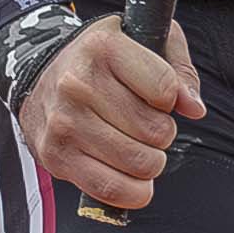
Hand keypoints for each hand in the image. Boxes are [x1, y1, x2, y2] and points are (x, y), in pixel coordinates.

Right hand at [19, 16, 202, 213]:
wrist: (40, 77)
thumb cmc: (99, 61)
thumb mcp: (144, 41)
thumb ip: (178, 70)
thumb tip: (194, 108)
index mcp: (102, 48)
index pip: (164, 89)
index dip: (171, 99)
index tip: (158, 97)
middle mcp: (77, 84)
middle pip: (155, 130)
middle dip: (162, 133)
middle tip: (146, 125)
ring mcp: (64, 122)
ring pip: (138, 163)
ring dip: (150, 162)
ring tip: (137, 146)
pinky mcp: (56, 155)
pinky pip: (111, 188)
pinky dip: (133, 191)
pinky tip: (132, 177)